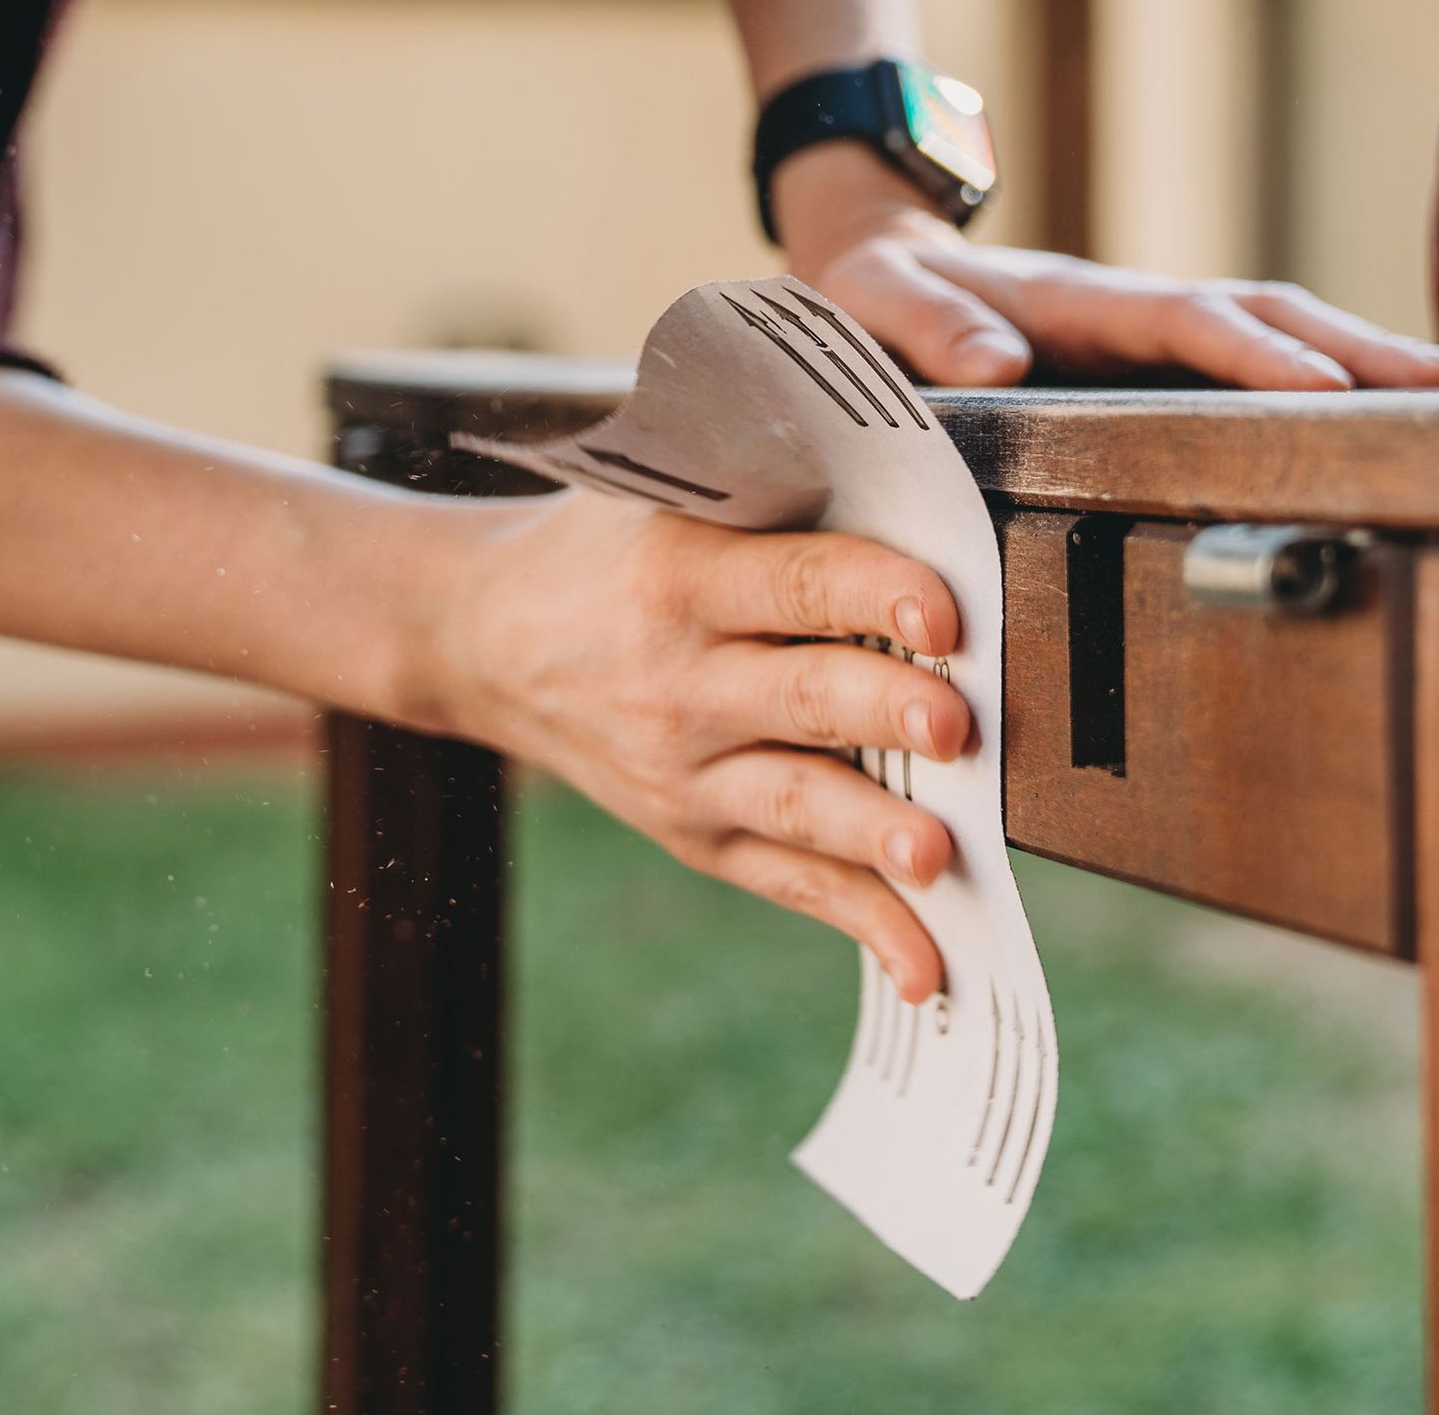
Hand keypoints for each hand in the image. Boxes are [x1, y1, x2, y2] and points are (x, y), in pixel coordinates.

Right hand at [419, 486, 968, 1000]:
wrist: (481, 639)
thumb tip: (917, 471)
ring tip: (938, 856)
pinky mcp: (697, 834)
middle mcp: (680, 680)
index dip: (874, 592)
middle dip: (884, 713)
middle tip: (957, 724)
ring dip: (874, 835)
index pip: (795, 583)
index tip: (944, 607)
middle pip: (802, 699)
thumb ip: (773, 486)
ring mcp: (686, 770)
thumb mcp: (662, 489)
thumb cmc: (604, 545)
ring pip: (799, 806)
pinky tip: (927, 968)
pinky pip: (791, 885)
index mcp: (681, 574)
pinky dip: (864, 927)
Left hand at [771, 143, 1438, 390]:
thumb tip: (998, 365)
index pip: (1185, 323)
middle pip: (1263, 312)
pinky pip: (1246, 352)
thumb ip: (925, 331)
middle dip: (1357, 345)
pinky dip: (1316, 367)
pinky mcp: (1146, 354)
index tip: (1329, 387)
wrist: (871, 249)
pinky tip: (1374, 405)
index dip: (1256, 355)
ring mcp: (1143, 328)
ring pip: (1270, 326)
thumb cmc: (870, 289)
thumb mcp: (872, 307)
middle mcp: (1125, 307)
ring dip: (1357, 353)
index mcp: (1071, 302)